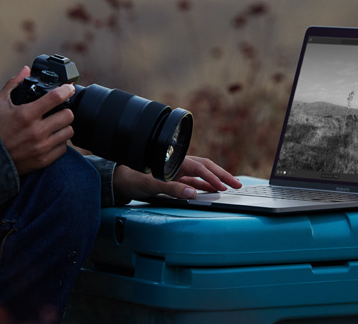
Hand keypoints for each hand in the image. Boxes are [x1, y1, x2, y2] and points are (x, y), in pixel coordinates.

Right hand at [0, 66, 76, 175]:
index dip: (66, 90)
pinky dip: (59, 142)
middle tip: (59, 110)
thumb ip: (13, 84)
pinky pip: (63, 148)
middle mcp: (36, 131)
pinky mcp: (43, 160)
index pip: (55, 98)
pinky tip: (51, 139)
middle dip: (65, 110)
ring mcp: (41, 147)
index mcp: (26, 114)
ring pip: (68, 132)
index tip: (69, 88)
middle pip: (68, 115)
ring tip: (55, 125)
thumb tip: (25, 69)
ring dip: (64, 127)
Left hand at [113, 155, 242, 199]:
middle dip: (222, 175)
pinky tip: (213, 190)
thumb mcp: (151, 185)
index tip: (224, 187)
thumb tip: (192, 194)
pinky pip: (195, 181)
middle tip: (237, 185)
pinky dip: (206, 185)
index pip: (200, 168)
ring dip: (216, 180)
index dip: (213, 177)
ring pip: (202, 174)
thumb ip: (171, 189)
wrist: (121, 179)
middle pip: (206, 167)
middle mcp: (179, 164)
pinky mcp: (176, 179)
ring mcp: (178, 171)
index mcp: (175, 162)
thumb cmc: (133, 178)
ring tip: (230, 187)